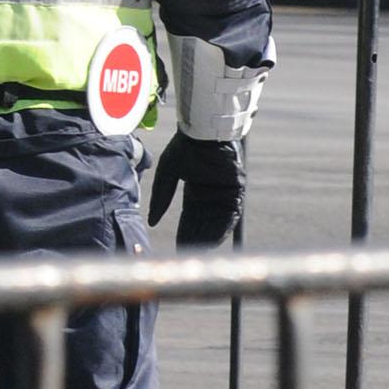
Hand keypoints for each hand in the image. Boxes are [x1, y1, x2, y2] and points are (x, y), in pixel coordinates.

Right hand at [148, 133, 243, 248]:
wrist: (203, 133)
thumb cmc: (184, 148)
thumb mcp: (167, 173)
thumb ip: (161, 196)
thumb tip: (151, 220)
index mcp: (195, 192)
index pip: (190, 218)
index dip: (184, 232)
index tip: (178, 247)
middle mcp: (210, 195)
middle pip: (203, 223)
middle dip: (196, 238)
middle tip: (189, 255)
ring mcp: (224, 194)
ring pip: (217, 221)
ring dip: (209, 236)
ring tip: (201, 252)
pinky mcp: (236, 191)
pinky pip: (231, 214)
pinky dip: (224, 227)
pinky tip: (216, 240)